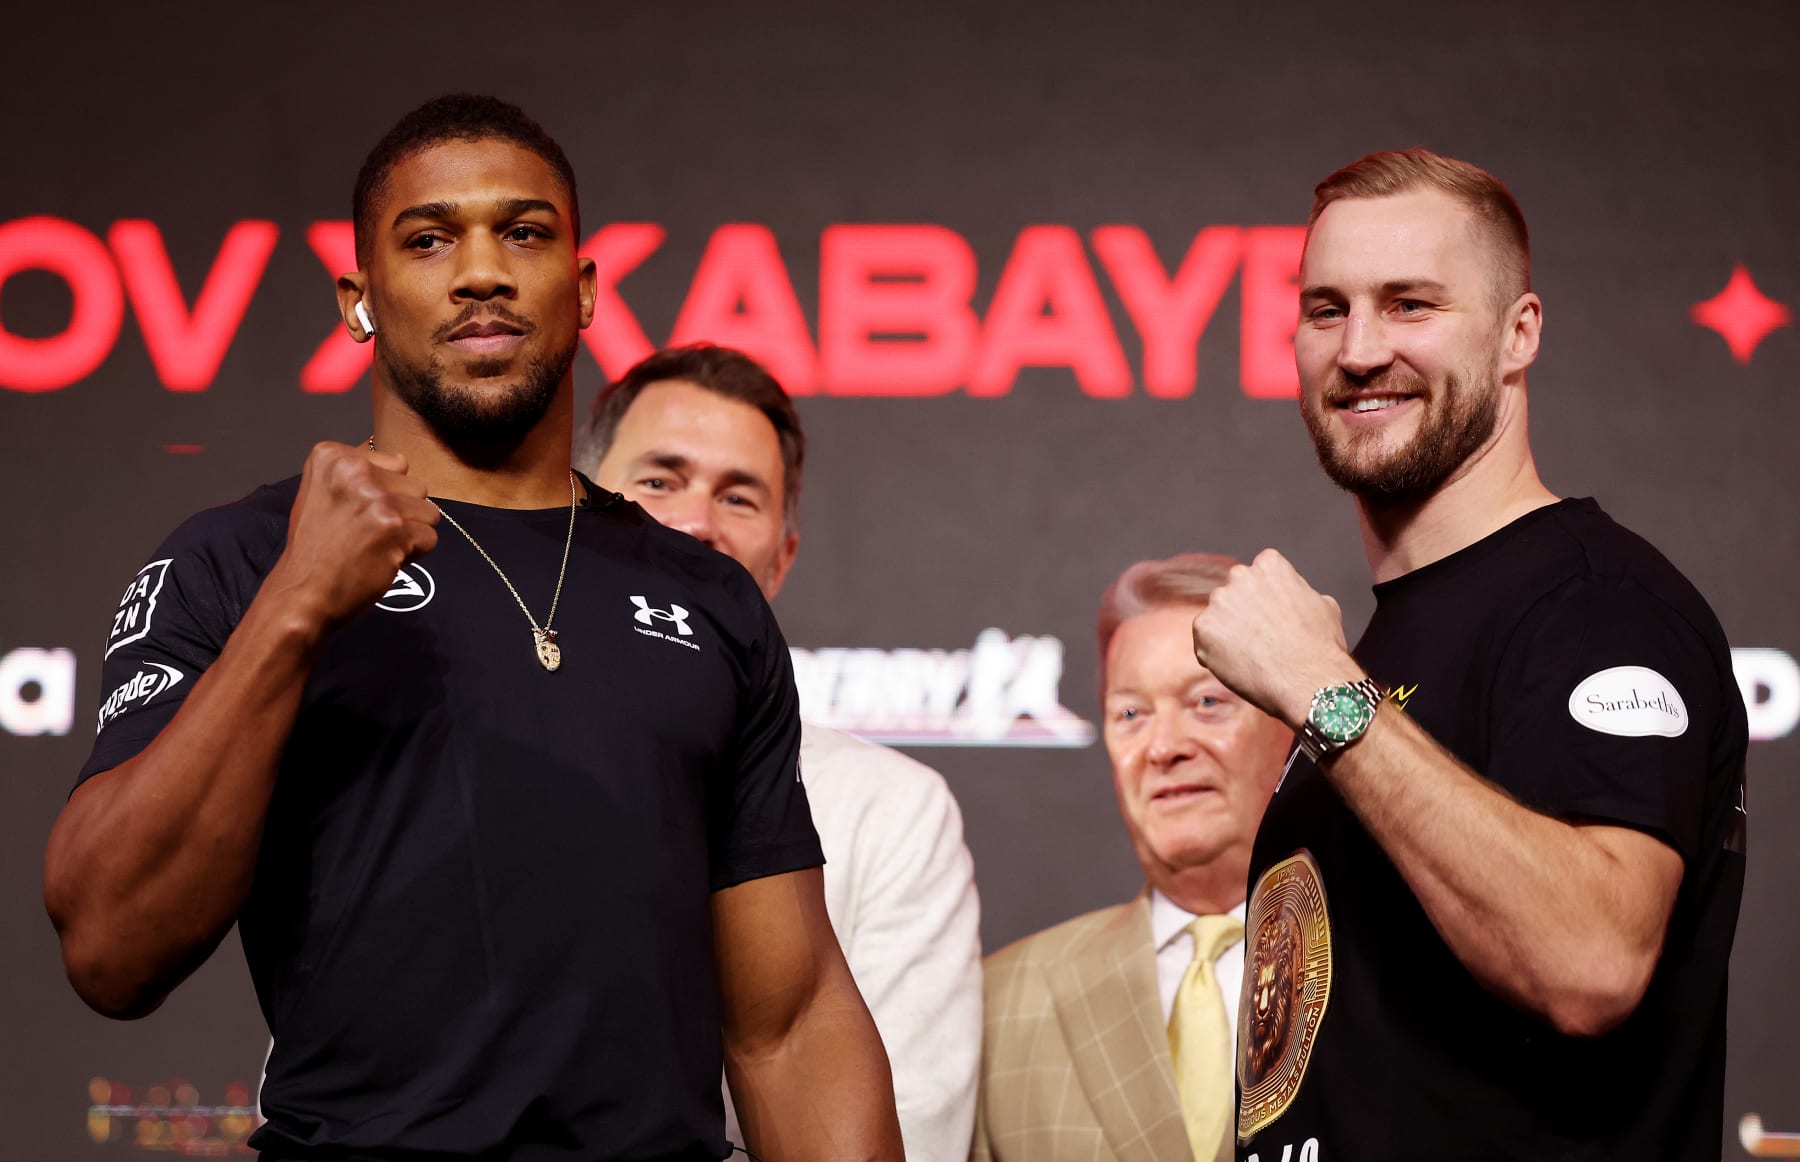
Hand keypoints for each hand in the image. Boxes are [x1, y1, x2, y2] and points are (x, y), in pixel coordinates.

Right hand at [265, 442, 439, 630]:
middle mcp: (355, 471)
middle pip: (416, 487)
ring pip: (429, 512)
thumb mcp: (323, 493)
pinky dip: (414, 554)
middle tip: (368, 534)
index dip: (386, 495)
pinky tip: (383, 559)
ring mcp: (376, 500)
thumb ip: (360, 474)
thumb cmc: (315, 549)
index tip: (357, 514)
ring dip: (410, 534)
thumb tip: (401, 460)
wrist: (303, 593)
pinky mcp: (394, 528)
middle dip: (402, 514)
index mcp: (333, 456)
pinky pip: (430, 537)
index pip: (397, 464)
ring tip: (377, 546)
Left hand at [1189, 549, 1360, 727]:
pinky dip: (1216, 654)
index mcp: (1269, 564)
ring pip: (1218, 617)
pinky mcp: (1204, 627)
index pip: (1259, 574)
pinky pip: (1205, 641)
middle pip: (1234, 593)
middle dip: (1243, 612)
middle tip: (1261, 639)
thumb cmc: (1321, 646)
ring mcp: (1219, 601)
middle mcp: (1240, 575)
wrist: (1307, 679)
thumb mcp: (1324, 605)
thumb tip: (1296, 595)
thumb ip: (1300, 592)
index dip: (1266, 599)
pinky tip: (1239, 666)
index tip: (1273, 618)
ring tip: (1252, 657)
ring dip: (1228, 633)